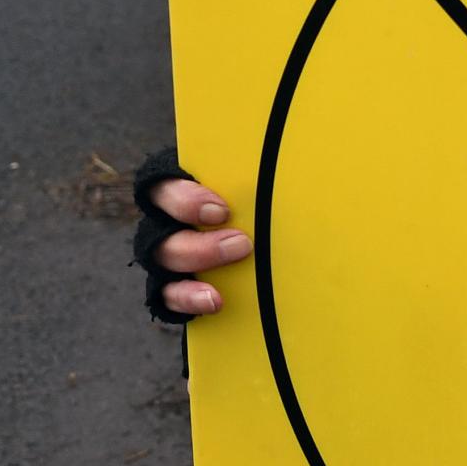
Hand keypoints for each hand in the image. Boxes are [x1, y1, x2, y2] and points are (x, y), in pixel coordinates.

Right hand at [145, 176, 250, 318]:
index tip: (222, 211)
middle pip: (164, 232)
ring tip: (221, 286)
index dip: (186, 200)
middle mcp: (165, 221)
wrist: (253, 239)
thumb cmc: (253, 200)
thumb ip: (259, 179)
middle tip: (241, 245)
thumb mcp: (253, 184)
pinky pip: (168, 295)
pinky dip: (188, 299)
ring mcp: (166, 255)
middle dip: (201, 244)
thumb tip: (302, 164)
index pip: (165, 186)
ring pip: (165, 262)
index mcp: (178, 188)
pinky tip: (213, 302)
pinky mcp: (172, 285)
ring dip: (197, 269)